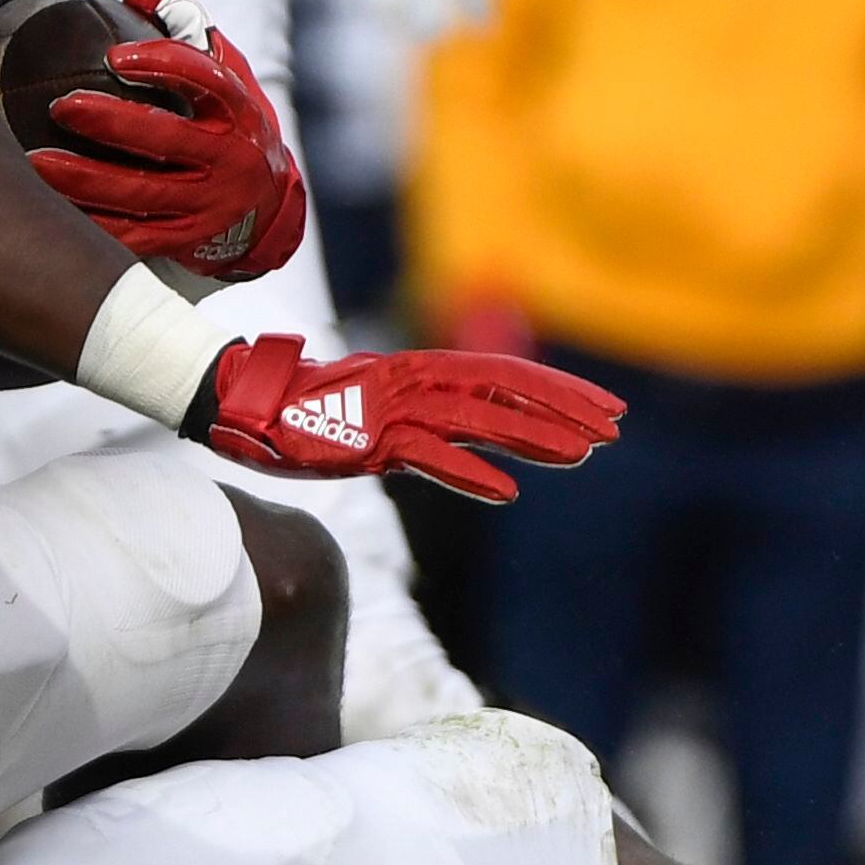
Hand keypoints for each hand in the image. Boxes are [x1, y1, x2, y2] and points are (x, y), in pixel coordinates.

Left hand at [23, 0, 305, 279]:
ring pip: (141, 194)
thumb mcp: (231, 74)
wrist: (269, 207)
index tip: (114, 57)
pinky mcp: (185, 240)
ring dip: (86, 181)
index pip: (204, 80)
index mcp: (238, 110)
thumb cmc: (235, 124)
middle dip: (113, 124)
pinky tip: (51, 210)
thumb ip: (189, 28)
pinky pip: (133, 237)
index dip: (162, 65)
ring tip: (36, 161)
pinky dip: (93, 225)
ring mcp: (207, 205)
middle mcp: (227, 158)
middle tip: (62, 106)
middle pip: (167, 140)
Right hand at [187, 333, 623, 500]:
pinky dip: (467, 472)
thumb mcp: (387, 418)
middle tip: (616, 426)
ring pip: (478, 419)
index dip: (560, 390)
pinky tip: (506, 491)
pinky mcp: (369, 441)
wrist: (248, 405)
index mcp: (424, 373)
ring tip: (584, 454)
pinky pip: (426, 457)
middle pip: (506, 390)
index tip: (607, 409)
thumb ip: (435, 430)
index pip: (506, 375)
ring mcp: (395, 410)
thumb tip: (485, 454)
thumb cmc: (315, 414)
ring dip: (534, 437)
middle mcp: (418, 383)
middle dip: (564, 408)